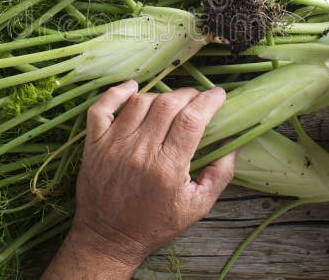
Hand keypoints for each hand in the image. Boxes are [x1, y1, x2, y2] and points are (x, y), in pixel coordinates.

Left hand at [43, 81, 235, 278]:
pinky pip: (102, 107)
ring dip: (160, 95)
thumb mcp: (196, 207)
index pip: (192, 119)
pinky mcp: (95, 143)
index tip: (219, 95)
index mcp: (167, 168)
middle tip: (198, 100)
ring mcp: (114, 144)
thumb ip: (219, 176)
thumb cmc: (154, 225)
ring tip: (171, 103)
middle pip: (168, 104)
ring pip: (140, 102)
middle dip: (189, 95)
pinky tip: (133, 88)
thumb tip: (233, 145)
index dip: (209, 101)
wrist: (108, 239)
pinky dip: (117, 92)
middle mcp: (140, 151)